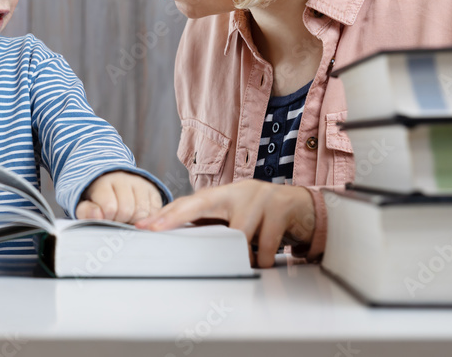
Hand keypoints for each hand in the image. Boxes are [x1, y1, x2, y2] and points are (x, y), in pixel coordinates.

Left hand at [75, 171, 163, 222]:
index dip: (107, 218)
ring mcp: (141, 184)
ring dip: (133, 222)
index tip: (104, 217)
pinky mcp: (153, 191)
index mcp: (104, 181)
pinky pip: (154, 212)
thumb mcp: (85, 206)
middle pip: (127, 211)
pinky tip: (136, 217)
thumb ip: (86, 212)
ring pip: (143, 213)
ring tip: (125, 219)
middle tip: (115, 219)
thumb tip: (97, 215)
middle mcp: (124, 178)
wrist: (110, 186)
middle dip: (120, 221)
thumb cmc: (96, 201)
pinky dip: (146, 220)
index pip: (110, 207)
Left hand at [134, 180, 314, 267]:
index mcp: (223, 194)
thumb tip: (182, 241)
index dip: (166, 214)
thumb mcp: (236, 219)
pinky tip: (266, 258)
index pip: (189, 202)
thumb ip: (214, 225)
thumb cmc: (264, 217)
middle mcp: (238, 191)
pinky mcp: (281, 207)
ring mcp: (259, 196)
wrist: (305, 209)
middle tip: (154, 229)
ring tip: (250, 259)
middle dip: (175, 217)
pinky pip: (264, 244)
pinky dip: (263, 259)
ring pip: (237, 233)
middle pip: (200, 202)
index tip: (145, 225)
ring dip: (242, 254)